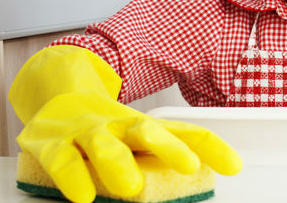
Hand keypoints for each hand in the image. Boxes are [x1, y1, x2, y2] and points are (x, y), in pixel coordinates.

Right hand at [9, 45, 241, 202]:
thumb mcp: (140, 137)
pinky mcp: (51, 142)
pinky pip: (62, 159)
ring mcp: (85, 132)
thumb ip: (171, 151)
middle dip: (169, 147)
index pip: (185, 132)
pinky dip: (72, 176)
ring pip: (103, 142)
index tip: (235, 166)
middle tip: (188, 166)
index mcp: (145, 125)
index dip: (211, 148)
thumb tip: (216, 171)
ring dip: (118, 162)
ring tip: (131, 186)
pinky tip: (83, 196)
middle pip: (147, 129)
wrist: (56, 94)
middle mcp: (119, 125)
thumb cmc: (107, 127)